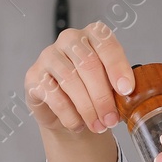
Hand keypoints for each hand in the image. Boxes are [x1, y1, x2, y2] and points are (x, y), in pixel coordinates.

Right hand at [23, 22, 135, 137]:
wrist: (66, 112)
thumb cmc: (92, 92)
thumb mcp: (111, 86)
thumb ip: (119, 85)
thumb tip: (128, 94)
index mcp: (93, 34)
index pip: (106, 44)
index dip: (117, 67)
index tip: (126, 90)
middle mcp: (69, 39)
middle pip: (88, 64)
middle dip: (102, 96)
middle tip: (111, 119)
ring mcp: (48, 56)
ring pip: (70, 80)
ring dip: (87, 108)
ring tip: (98, 126)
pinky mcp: (34, 76)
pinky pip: (53, 96)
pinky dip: (69, 115)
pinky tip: (78, 124)